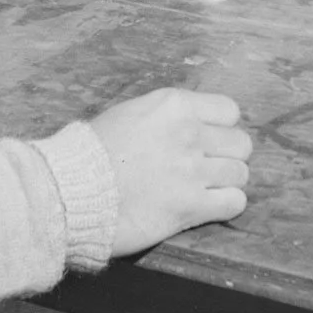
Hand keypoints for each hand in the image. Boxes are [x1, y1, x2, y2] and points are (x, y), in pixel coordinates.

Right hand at [90, 88, 251, 254]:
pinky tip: (208, 206)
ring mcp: (193, 170)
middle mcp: (190, 134)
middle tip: (208, 167)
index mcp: (175, 106)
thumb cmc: (91, 152)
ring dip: (227, 182)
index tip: (208, 139)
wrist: (71, 191)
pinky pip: (234, 202)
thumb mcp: (131, 114)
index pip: (230, 111)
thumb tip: (186, 123)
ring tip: (206, 189)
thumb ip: (166, 117)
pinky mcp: (190, 206)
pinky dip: (226, 205)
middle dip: (227, 156)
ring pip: (240, 173)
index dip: (221, 127)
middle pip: (241, 143)